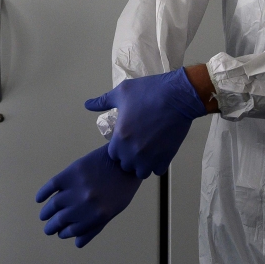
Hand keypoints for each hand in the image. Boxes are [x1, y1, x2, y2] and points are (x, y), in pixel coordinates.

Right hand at [36, 144, 141, 247]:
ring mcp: (76, 188)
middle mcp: (85, 205)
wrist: (123, 162)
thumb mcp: (113, 211)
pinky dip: (43, 193)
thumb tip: (76, 243)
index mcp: (97, 216)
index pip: (73, 230)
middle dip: (52, 227)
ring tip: (43, 216)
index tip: (60, 233)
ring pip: (54, 205)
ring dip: (46, 213)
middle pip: (61, 220)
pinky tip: (39, 199)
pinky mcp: (70, 173)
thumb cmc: (121, 189)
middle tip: (48, 229)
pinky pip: (52, 186)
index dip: (64, 233)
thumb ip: (95, 228)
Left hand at [85, 68, 206, 178]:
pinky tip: (159, 152)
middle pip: (126, 165)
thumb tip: (87, 105)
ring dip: (142, 164)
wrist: (177, 96)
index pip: (112, 155)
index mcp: (120, 138)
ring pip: (141, 171)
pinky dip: (157, 164)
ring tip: (147, 150)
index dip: (118, 147)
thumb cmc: (148, 92)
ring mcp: (150, 157)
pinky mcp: (166, 158)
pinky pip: (157, 171)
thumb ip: (102, 102)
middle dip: (129, 157)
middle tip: (137, 143)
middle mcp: (133, 152)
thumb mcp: (121, 92)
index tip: (126, 138)